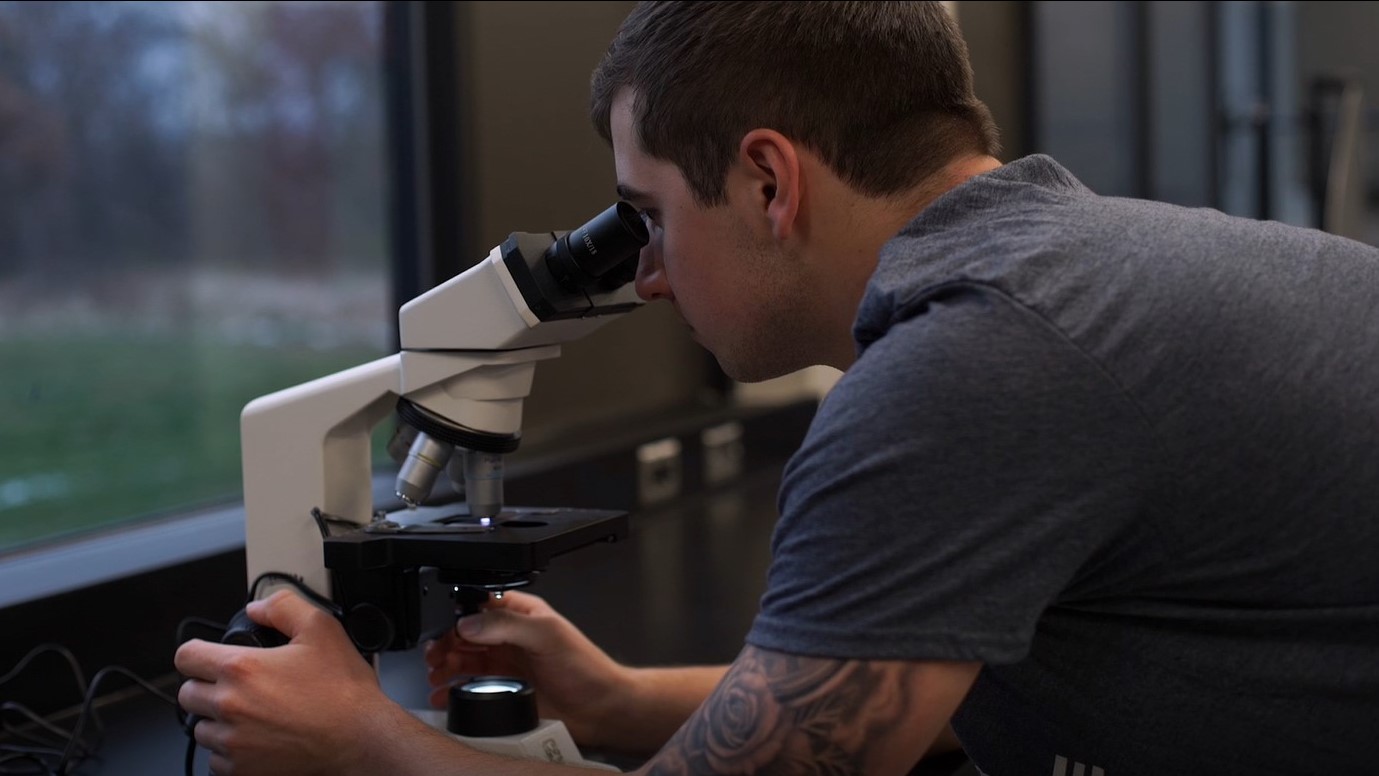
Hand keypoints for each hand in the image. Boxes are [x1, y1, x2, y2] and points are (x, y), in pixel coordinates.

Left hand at [175, 590, 420, 775]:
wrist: (359, 738)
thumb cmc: (343, 690)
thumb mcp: (321, 628)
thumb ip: (283, 606)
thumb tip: (258, 608)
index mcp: (242, 669)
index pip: (186, 656)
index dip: (197, 652)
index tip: (207, 656)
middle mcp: (230, 706)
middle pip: (188, 694)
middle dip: (206, 686)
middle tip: (236, 685)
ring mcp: (233, 742)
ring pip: (200, 729)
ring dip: (218, 720)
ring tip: (250, 713)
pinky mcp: (242, 769)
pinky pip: (216, 760)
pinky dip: (230, 750)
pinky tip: (256, 737)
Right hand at [423, 590, 627, 747]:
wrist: (600, 708)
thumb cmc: (585, 668)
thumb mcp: (547, 635)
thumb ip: (507, 624)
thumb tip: (470, 622)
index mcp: (523, 613)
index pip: (481, 606)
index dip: (459, 616)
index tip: (444, 632)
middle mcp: (513, 636)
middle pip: (468, 634)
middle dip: (446, 644)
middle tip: (434, 658)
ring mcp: (509, 662)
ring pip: (466, 659)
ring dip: (446, 666)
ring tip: (435, 676)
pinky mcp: (506, 688)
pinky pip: (472, 684)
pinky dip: (453, 688)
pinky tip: (444, 693)